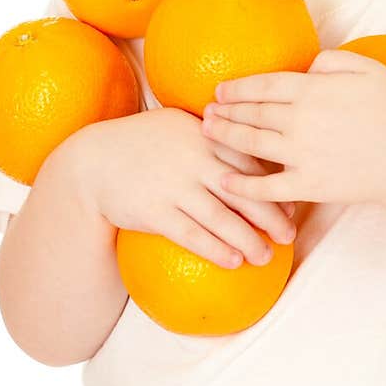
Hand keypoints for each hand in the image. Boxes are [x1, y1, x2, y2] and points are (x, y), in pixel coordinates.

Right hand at [75, 107, 297, 268]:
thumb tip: (255, 148)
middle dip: (271, 216)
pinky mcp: (155, 212)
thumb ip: (213, 134)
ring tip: (264, 256)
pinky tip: (233, 261)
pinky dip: (216, 249)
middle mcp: (193, 160)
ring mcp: (174, 186)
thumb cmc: (143, 143)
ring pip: (221, 217)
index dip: (273, 185)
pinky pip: (192, 235)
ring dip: (248, 240)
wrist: (94, 161)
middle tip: (289, 235)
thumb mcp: (179, 125)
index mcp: (204, 136)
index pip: (249, 161)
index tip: (290, 204)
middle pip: (243, 191)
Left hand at [200, 48, 385, 207]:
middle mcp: (300, 120)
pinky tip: (224, 180)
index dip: (238, 87)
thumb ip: (334, 60)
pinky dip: (242, 185)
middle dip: (225, 110)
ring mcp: (302, 154)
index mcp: (313, 90)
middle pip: (252, 113)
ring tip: (207, 132)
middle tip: (206, 109)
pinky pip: (267, 187)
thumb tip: (308, 66)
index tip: (221, 89)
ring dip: (225, 136)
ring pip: (252, 143)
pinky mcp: (308, 185)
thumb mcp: (369, 69)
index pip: (264, 85)